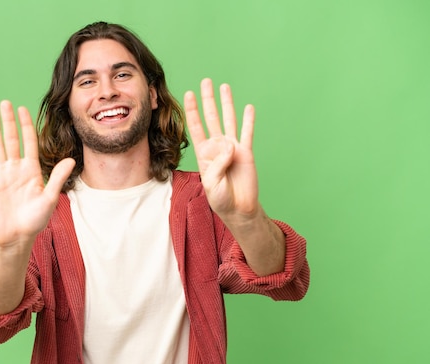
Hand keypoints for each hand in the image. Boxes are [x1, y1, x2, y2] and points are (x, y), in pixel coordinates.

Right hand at [0, 100, 74, 247]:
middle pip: (11, 139)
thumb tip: (70, 160)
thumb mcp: (49, 199)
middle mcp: (16, 168)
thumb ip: (57, 178)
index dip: (26, 125)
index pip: (29, 142)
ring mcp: (2, 174)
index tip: (24, 109)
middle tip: (6, 103)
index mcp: (31, 170)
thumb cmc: (35, 220)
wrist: (17, 236)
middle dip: (9, 121)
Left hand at [184, 79, 258, 220]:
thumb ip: (218, 164)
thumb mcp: (211, 183)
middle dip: (208, 99)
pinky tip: (248, 107)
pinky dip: (248, 120)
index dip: (192, 110)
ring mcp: (232, 147)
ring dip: (226, 103)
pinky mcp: (247, 152)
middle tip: (206, 81)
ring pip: (229, 119)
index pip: (196, 126)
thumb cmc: (220, 198)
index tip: (188, 94)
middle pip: (211, 117)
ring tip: (224, 87)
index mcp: (203, 152)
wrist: (238, 208)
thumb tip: (230, 145)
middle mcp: (217, 146)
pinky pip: (247, 132)